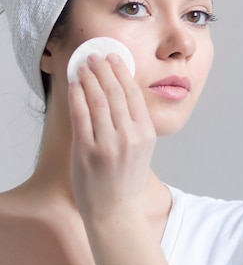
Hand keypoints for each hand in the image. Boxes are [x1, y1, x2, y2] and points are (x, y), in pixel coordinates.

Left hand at [68, 53, 155, 221]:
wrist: (116, 209)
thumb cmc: (126, 179)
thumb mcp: (141, 148)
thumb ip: (134, 123)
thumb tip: (119, 94)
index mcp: (146, 133)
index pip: (133, 95)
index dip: (122, 73)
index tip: (114, 58)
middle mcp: (130, 136)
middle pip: (116, 93)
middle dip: (104, 70)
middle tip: (95, 55)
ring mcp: (108, 144)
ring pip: (98, 101)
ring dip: (89, 79)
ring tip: (83, 65)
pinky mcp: (88, 151)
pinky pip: (81, 116)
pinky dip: (77, 97)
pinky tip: (74, 85)